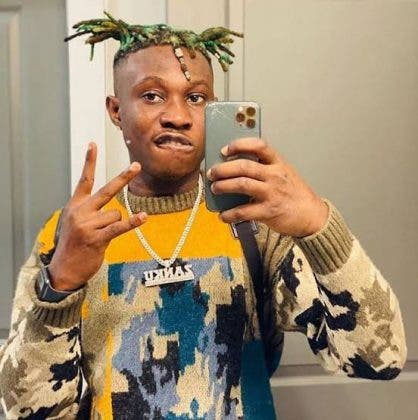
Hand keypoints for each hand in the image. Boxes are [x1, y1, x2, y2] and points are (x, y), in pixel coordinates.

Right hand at [48, 142, 145, 290]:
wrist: (63, 269)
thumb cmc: (72, 245)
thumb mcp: (73, 222)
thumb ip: (88, 210)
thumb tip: (112, 207)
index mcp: (75, 205)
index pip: (84, 179)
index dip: (89, 162)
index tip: (93, 144)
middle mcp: (81, 212)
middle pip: (107, 190)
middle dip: (123, 178)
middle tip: (137, 166)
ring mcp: (88, 225)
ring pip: (116, 215)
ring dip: (114, 225)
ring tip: (101, 235)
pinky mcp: (97, 239)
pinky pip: (119, 228)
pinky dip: (132, 223)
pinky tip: (144, 217)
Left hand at [207, 138, 328, 237]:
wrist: (311, 215)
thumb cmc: (293, 193)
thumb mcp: (283, 173)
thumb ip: (264, 167)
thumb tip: (234, 166)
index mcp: (278, 163)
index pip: (259, 146)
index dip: (240, 145)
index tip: (225, 150)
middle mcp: (274, 175)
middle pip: (244, 166)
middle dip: (223, 169)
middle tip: (212, 172)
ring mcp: (271, 193)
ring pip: (241, 185)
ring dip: (223, 186)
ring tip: (215, 188)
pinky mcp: (268, 212)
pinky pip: (243, 211)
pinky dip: (229, 214)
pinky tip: (223, 215)